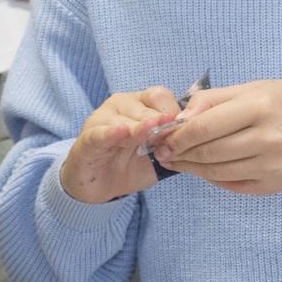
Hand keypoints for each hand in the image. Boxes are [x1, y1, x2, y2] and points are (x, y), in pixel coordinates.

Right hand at [59, 87, 182, 203]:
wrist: (100, 185)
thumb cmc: (131, 164)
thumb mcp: (157, 154)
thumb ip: (172, 144)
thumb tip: (193, 136)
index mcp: (140, 105)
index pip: (160, 96)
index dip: (173, 113)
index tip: (181, 132)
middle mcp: (121, 106)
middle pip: (144, 108)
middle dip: (158, 125)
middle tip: (166, 142)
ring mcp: (102, 119)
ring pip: (125, 120)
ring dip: (139, 130)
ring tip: (149, 142)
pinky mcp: (88, 138)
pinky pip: (101, 133)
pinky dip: (112, 132)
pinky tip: (122, 132)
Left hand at [152, 80, 281, 196]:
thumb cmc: (278, 103)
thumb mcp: (247, 89)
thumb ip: (208, 101)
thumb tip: (176, 122)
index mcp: (260, 107)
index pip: (205, 127)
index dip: (177, 136)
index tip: (161, 139)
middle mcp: (270, 138)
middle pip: (208, 152)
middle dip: (179, 153)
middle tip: (162, 152)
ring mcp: (273, 165)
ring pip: (216, 172)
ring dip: (191, 168)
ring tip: (176, 161)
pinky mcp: (272, 184)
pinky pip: (230, 184)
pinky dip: (211, 177)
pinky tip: (201, 168)